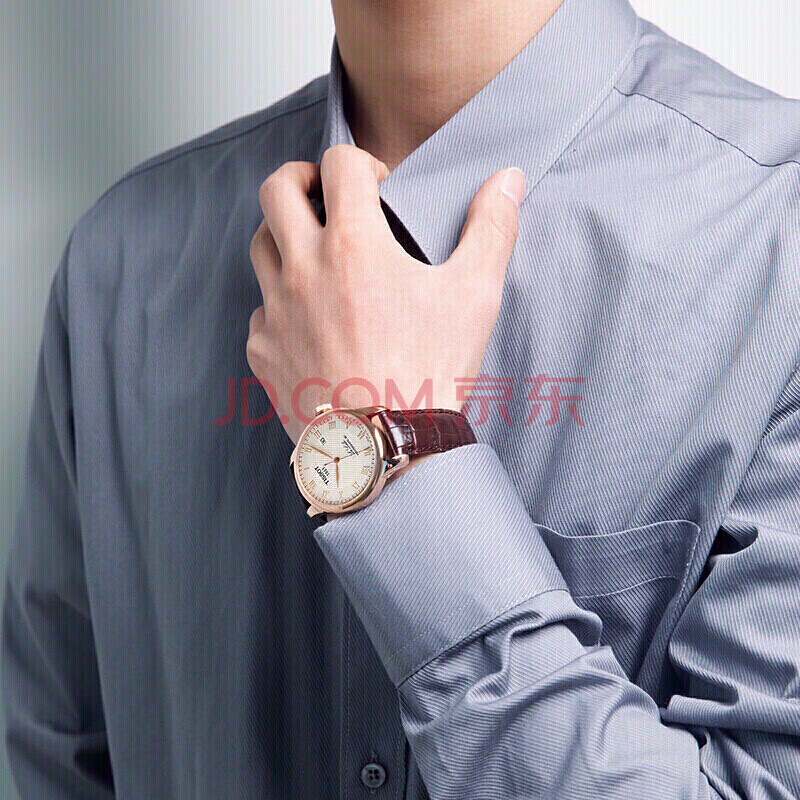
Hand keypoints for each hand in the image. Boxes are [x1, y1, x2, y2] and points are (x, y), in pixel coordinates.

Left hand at [247, 144, 523, 444]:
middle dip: (301, 178)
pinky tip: (310, 319)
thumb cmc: (430, 372)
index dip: (361, 161)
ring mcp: (276, 312)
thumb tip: (508, 178)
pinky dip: (279, 301)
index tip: (379, 186)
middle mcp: (302, 270)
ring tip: (316, 253)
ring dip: (284, 234)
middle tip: (324, 194)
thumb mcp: (474, 296)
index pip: (338, 163)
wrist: (385, 449)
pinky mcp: (263, 352)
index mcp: (352, 244)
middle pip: (274, 189)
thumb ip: (492, 228)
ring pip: (259, 245)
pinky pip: (260, 309)